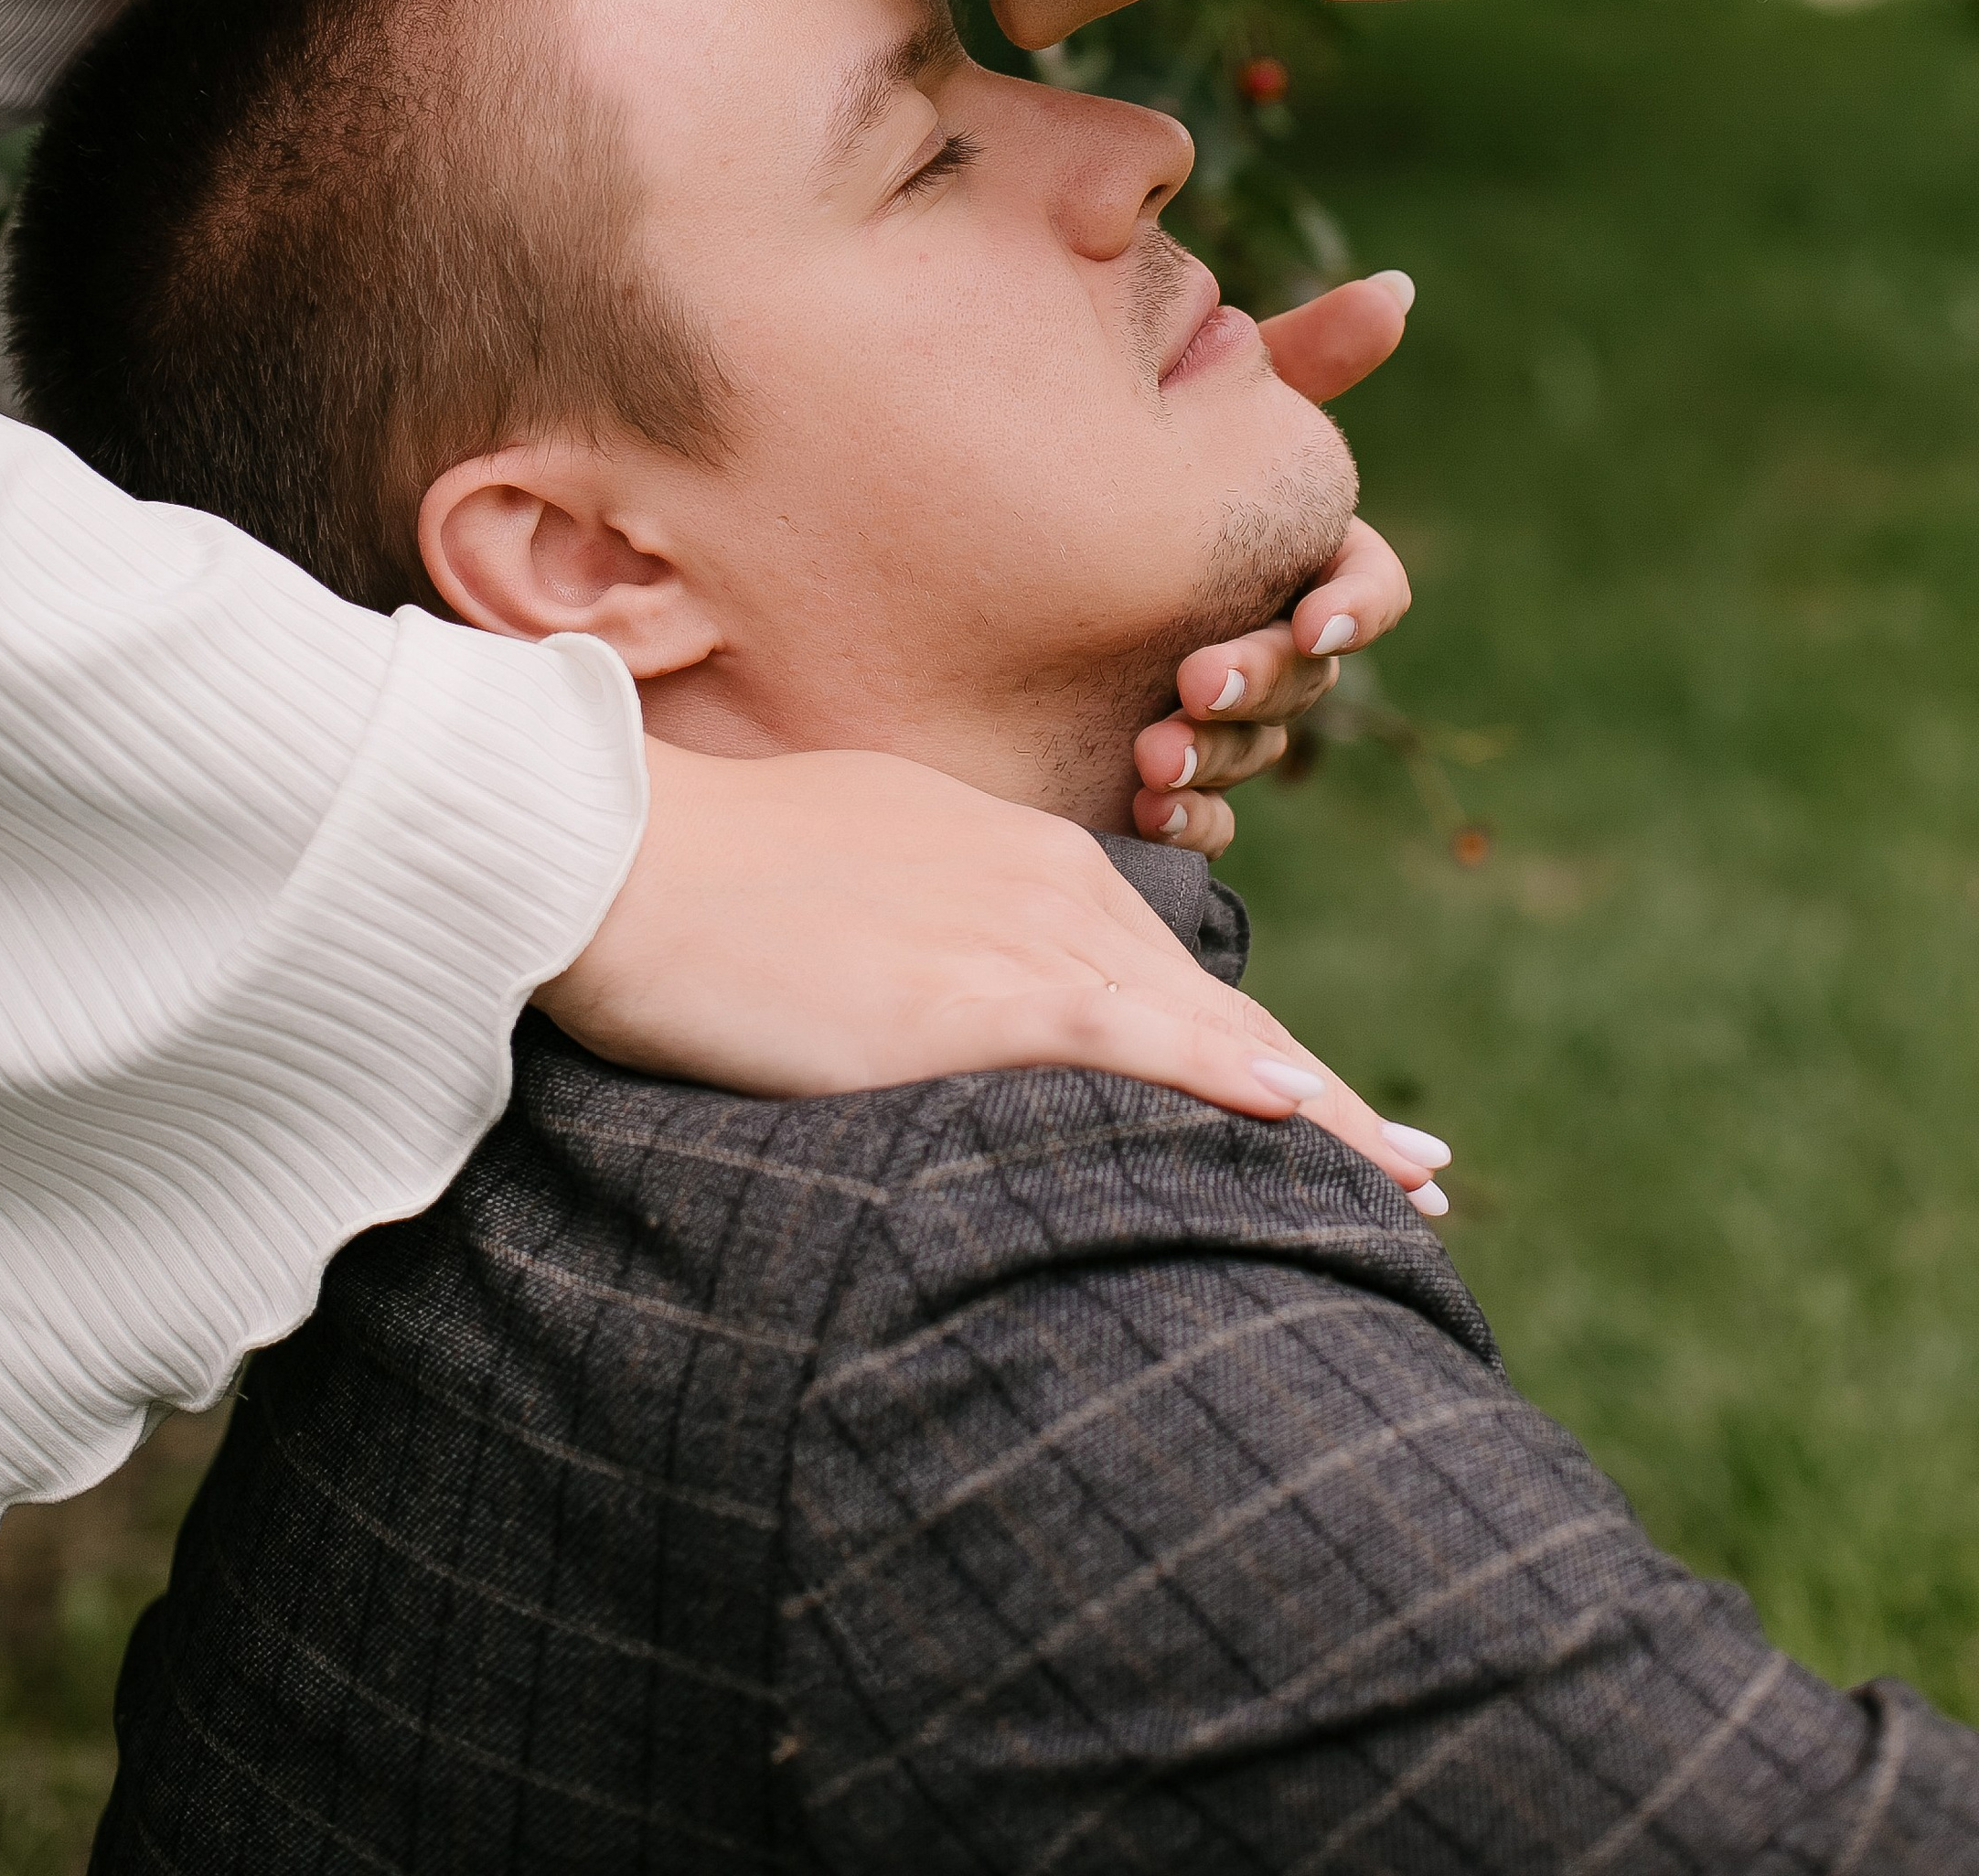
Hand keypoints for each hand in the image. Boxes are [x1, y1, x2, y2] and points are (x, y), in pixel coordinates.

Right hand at [541, 737, 1450, 1209]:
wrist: (614, 851)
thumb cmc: (697, 870)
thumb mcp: (839, 876)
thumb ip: (912, 925)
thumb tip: (923, 986)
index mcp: (1007, 857)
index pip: (1156, 968)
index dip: (1244, 1041)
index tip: (1321, 1103)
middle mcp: (1038, 884)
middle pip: (1209, 1004)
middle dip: (1321, 1094)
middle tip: (1417, 1168)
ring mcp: (1012, 935)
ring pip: (1203, 1029)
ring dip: (1319, 1110)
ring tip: (1407, 1181)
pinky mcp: (971, 994)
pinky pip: (1131, 1041)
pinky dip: (1224, 1078)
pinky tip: (1301, 1120)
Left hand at [1132, 270, 1416, 851]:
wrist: (969, 543)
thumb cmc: (1105, 452)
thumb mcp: (1195, 399)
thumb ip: (1296, 356)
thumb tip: (1399, 289)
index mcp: (1294, 554)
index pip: (1365, 588)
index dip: (1350, 609)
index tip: (1310, 620)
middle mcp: (1269, 638)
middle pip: (1307, 676)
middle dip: (1262, 681)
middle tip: (1196, 685)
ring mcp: (1220, 713)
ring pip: (1258, 749)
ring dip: (1219, 756)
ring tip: (1152, 758)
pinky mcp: (1163, 777)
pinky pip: (1204, 820)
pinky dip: (1186, 822)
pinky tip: (1144, 813)